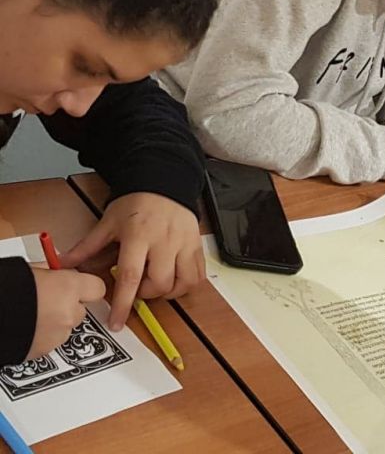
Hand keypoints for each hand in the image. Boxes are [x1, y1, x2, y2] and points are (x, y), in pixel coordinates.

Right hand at [28, 267, 104, 358]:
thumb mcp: (30, 270)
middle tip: (46, 300)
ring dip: (55, 321)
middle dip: (68, 305)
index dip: (86, 287)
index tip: (77, 286)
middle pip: (81, 309)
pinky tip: (25, 328)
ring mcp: (57, 335)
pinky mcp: (43, 352)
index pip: (97, 288)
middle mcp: (69, 312)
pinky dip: (42, 336)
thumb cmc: (5, 289)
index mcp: (69, 287)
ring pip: (66, 327)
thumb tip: (56, 271)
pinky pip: (51, 341)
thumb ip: (50, 271)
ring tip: (30, 315)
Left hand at [60, 193, 203, 330]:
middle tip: (138, 287)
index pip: (130, 276)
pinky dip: (188, 284)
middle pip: (159, 283)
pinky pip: (198, 274)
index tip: (117, 322)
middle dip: (146, 294)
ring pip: (183, 282)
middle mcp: (164, 241)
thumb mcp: (109, 222)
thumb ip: (88, 246)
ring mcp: (184, 243)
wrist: (164, 182)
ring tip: (158, 285)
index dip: (123, 304)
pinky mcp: (197, 244)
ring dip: (169, 292)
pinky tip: (176, 280)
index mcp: (139, 236)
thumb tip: (65, 264)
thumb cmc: (136, 202)